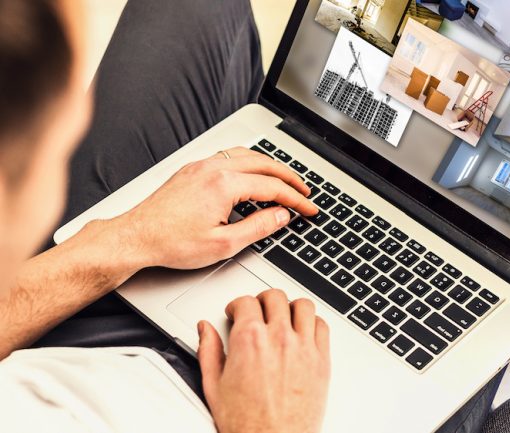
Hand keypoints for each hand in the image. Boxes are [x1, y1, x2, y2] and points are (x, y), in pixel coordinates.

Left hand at [116, 147, 317, 269]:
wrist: (136, 238)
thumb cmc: (171, 243)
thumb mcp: (224, 244)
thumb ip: (258, 227)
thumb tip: (280, 216)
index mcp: (224, 185)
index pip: (272, 187)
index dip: (296, 199)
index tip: (309, 208)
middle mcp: (213, 168)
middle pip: (264, 164)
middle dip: (289, 177)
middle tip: (304, 191)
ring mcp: (201, 166)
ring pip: (246, 155)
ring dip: (269, 166)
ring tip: (284, 180)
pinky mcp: (191, 170)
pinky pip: (228, 157)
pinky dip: (249, 163)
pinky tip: (252, 174)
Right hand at [197, 290, 330, 432]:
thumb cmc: (246, 424)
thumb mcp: (214, 386)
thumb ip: (208, 351)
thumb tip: (205, 329)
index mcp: (249, 341)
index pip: (246, 301)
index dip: (238, 304)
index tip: (237, 311)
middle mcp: (278, 338)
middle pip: (275, 297)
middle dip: (263, 300)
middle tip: (259, 310)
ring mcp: (303, 348)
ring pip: (303, 306)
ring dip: (291, 306)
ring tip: (283, 315)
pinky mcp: (322, 360)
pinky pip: (323, 326)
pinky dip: (313, 323)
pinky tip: (303, 330)